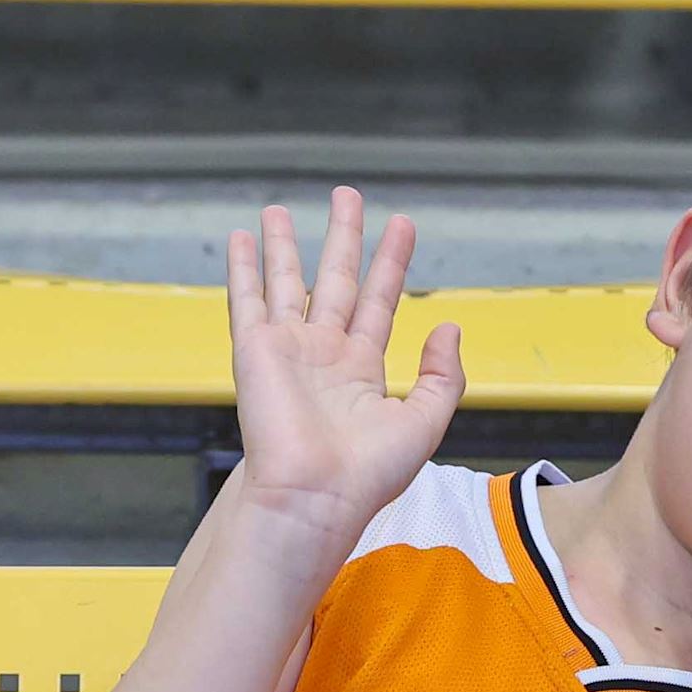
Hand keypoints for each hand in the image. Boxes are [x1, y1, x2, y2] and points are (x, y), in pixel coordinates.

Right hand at [223, 187, 464, 545]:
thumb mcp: (424, 422)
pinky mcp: (255, 351)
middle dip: (343, 237)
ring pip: (286, 282)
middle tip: (347, 195)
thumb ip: (443, 375)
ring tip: (280, 209)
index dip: (391, 262)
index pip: (379, 300)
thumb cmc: (366, 475)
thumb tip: (448, 325)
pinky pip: (249, 299)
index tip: (403, 224)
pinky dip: (244, 268)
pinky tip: (243, 237)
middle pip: (335, 279)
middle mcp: (323, 354)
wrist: (314, 495)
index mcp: (363, 369)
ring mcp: (288, 350)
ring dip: (283, 245)